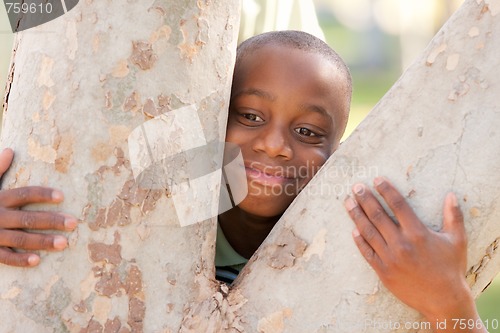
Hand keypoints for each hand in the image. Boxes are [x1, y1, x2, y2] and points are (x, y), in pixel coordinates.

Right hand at [0, 148, 76, 266]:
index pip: (24, 194)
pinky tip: (37, 260)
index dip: (42, 194)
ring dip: (42, 242)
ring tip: (64, 243)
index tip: (62, 196)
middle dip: (51, 221)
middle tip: (73, 223)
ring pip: (20, 239)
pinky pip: (4, 257)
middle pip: (28, 219)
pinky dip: (19, 260)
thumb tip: (9, 150)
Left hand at [344, 177, 485, 332]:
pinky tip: (353, 230)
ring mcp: (390, 258)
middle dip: (365, 199)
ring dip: (356, 215)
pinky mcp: (383, 271)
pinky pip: (367, 253)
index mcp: (417, 232)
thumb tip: (451, 195)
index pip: (398, 205)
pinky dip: (359, 241)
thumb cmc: (451, 268)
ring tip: (348, 202)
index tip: (376, 180)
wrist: (444, 300)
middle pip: (378, 215)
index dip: (386, 190)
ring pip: (368, 232)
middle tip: (356, 187)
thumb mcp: (457, 241)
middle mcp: (401, 243)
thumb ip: (454, 217)